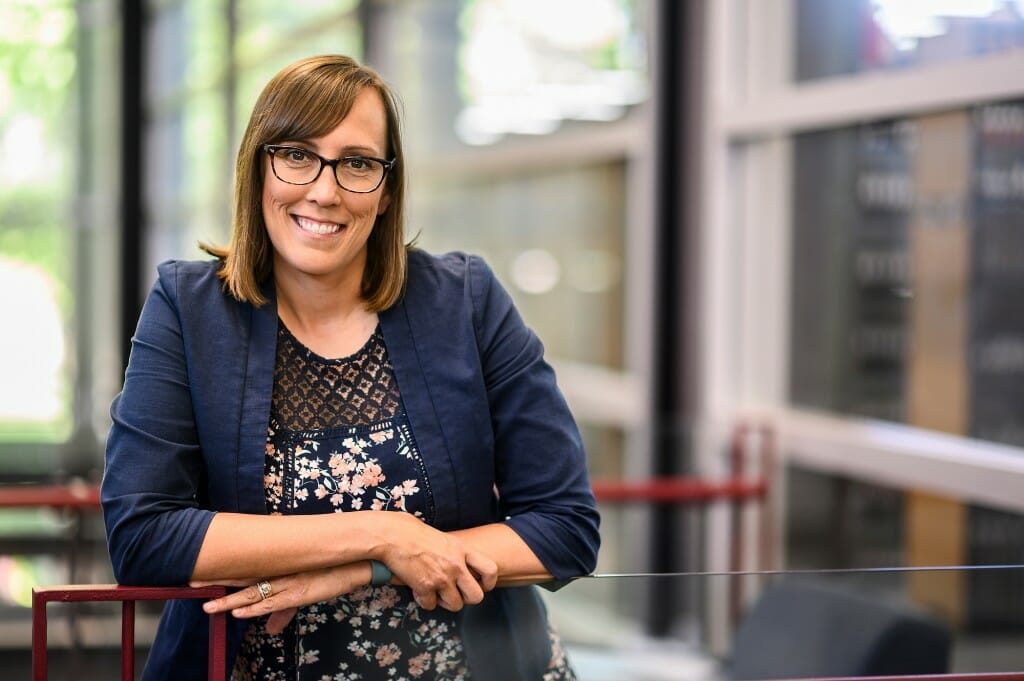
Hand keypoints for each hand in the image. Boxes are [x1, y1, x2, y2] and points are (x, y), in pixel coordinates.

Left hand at [198, 562, 368, 633]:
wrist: (356, 562)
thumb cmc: (331, 571)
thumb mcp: (303, 592)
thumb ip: (282, 612)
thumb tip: (268, 631)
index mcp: (278, 566)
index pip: (243, 570)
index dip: (221, 573)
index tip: (200, 574)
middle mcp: (279, 571)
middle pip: (240, 578)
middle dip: (215, 581)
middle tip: (189, 581)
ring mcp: (287, 582)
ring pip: (250, 592)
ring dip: (228, 599)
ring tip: (207, 604)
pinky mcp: (297, 593)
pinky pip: (270, 603)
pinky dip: (253, 608)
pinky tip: (237, 612)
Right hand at [375, 512, 497, 610]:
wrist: (392, 535)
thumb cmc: (412, 531)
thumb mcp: (442, 537)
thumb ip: (453, 551)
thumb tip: (457, 562)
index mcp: (462, 549)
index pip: (490, 570)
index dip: (488, 582)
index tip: (479, 584)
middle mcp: (455, 565)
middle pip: (476, 596)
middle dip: (466, 599)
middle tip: (455, 593)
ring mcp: (441, 577)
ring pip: (455, 605)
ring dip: (444, 601)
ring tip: (434, 591)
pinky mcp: (425, 587)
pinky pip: (431, 605)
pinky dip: (425, 601)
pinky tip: (418, 590)